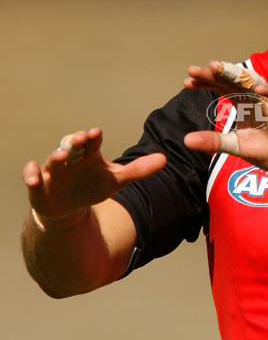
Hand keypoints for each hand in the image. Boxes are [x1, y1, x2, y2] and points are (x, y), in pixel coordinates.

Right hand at [22, 127, 165, 221]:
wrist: (70, 206)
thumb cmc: (93, 186)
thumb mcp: (117, 180)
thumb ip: (138, 169)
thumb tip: (164, 159)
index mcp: (88, 153)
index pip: (91, 141)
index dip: (92, 137)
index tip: (96, 133)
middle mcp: (70, 157)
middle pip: (71, 145)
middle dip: (74, 141)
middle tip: (80, 138)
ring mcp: (53, 170)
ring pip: (52, 160)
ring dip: (55, 157)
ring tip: (60, 157)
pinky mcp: (39, 183)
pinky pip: (31, 176)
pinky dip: (30, 176)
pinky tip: (34, 180)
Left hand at [183, 62, 267, 180]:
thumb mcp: (236, 147)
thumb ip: (214, 142)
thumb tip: (186, 140)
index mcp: (242, 104)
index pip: (221, 87)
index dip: (205, 83)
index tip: (186, 82)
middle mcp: (254, 98)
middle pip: (232, 80)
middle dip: (214, 74)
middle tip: (193, 70)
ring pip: (252, 81)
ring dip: (235, 74)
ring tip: (217, 67)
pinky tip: (257, 89)